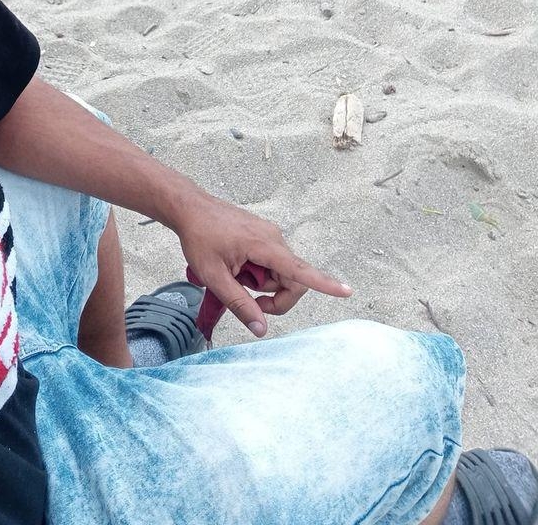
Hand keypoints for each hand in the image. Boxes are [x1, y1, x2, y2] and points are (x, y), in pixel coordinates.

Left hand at [172, 191, 351, 338]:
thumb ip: (239, 304)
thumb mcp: (214, 277)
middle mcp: (273, 238)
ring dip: (261, 283)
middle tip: (246, 299)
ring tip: (233, 273)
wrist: (189, 208)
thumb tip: (261, 329)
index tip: (347, 291)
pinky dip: (258, 272)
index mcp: (265, 246)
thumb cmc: (199, 238)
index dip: (325, 284)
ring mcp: (269, 235)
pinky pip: (270, 262)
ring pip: (279, 273)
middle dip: (272, 296)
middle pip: (291, 279)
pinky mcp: (263, 235)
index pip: (300, 270)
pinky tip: (236, 265)